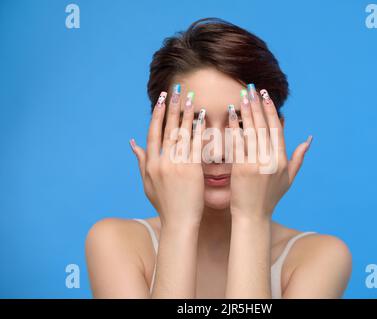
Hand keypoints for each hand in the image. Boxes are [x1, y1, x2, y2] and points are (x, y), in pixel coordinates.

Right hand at [130, 89, 205, 226]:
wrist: (180, 223)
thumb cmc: (165, 205)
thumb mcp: (147, 183)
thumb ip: (141, 161)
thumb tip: (132, 143)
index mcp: (151, 164)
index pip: (153, 134)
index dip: (158, 115)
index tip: (162, 100)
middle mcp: (162, 162)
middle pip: (167, 129)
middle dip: (172, 107)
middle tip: (177, 90)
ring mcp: (177, 165)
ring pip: (182, 133)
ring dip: (186, 113)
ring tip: (191, 97)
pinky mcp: (192, 170)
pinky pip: (195, 145)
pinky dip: (198, 129)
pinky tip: (202, 117)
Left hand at [227, 87, 311, 219]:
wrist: (253, 216)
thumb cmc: (269, 198)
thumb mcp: (288, 178)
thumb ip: (299, 157)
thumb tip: (309, 138)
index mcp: (282, 160)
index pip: (277, 129)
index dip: (271, 111)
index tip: (266, 96)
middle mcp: (272, 160)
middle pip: (265, 126)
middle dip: (258, 105)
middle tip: (252, 88)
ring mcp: (257, 164)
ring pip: (252, 131)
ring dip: (247, 111)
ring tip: (242, 95)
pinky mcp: (242, 169)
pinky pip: (238, 143)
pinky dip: (235, 128)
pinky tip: (230, 115)